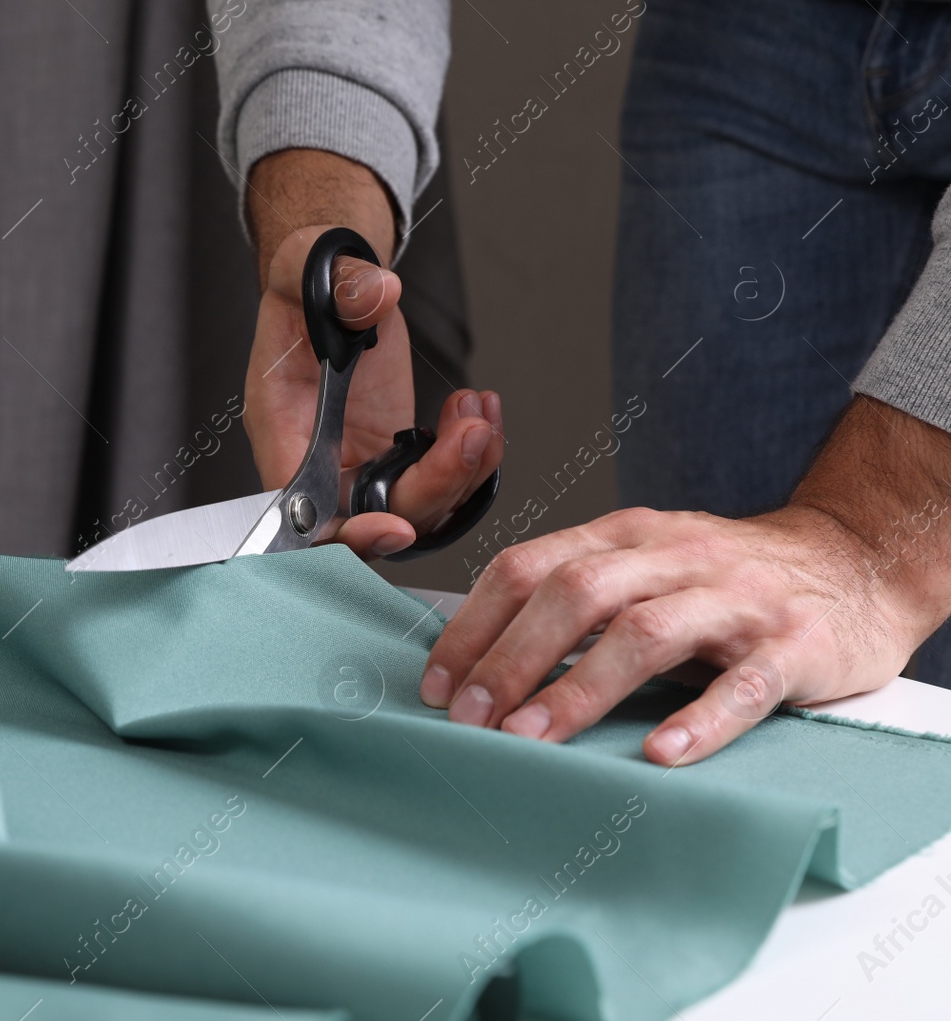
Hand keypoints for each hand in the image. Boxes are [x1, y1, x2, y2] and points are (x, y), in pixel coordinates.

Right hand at [244, 225, 503, 556]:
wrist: (331, 284)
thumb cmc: (305, 284)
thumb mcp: (309, 265)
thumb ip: (339, 282)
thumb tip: (375, 295)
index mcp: (280, 427)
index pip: (303, 508)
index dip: (344, 532)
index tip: (393, 525)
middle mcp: (319, 458)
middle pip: (373, 515)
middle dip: (432, 488)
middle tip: (471, 436)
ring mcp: (359, 462)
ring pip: (416, 507)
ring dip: (463, 472)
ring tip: (478, 414)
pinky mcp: (395, 454)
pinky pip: (440, 483)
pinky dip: (472, 458)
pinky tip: (478, 409)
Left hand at [419, 501, 922, 765]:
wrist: (854, 564)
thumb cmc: (724, 579)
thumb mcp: (644, 566)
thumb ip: (574, 595)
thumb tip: (478, 658)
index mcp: (626, 536)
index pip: (528, 567)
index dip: (475, 626)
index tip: (437, 684)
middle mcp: (675, 556)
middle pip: (575, 594)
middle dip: (511, 657)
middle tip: (471, 719)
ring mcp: (736, 599)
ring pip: (645, 633)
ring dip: (580, 688)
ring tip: (533, 739)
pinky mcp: (795, 646)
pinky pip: (744, 685)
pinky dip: (701, 721)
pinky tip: (661, 755)